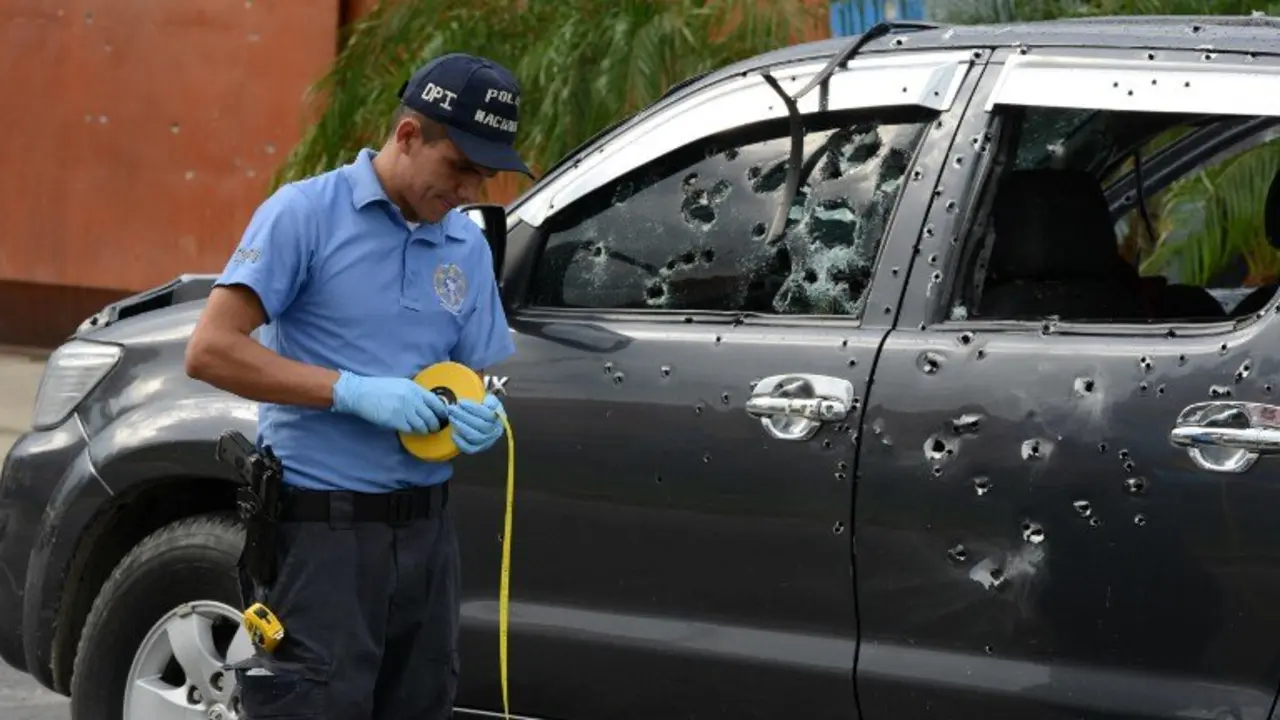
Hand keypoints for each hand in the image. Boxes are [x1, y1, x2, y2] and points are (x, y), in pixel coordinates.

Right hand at [330, 371, 447, 433]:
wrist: (360, 392)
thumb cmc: (379, 388)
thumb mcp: (401, 384)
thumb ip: (415, 393)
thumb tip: (429, 402)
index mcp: (414, 388)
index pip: (436, 402)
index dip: (442, 412)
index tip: (444, 417)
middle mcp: (412, 399)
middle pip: (432, 416)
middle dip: (436, 424)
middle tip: (436, 427)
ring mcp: (404, 410)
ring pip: (423, 425)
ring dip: (426, 430)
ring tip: (426, 431)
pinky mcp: (395, 420)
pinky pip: (411, 429)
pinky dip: (414, 431)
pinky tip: (413, 430)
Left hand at [447, 393, 505, 453]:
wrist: (485, 422)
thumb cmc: (485, 409)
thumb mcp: (490, 401)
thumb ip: (490, 400)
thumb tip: (487, 403)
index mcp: (499, 419)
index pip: (488, 414)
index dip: (473, 408)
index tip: (460, 402)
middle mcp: (495, 432)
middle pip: (480, 426)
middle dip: (463, 416)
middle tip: (451, 409)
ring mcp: (487, 442)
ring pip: (474, 437)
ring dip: (460, 426)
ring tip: (451, 417)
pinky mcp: (478, 449)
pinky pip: (469, 449)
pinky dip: (460, 442)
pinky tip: (453, 433)